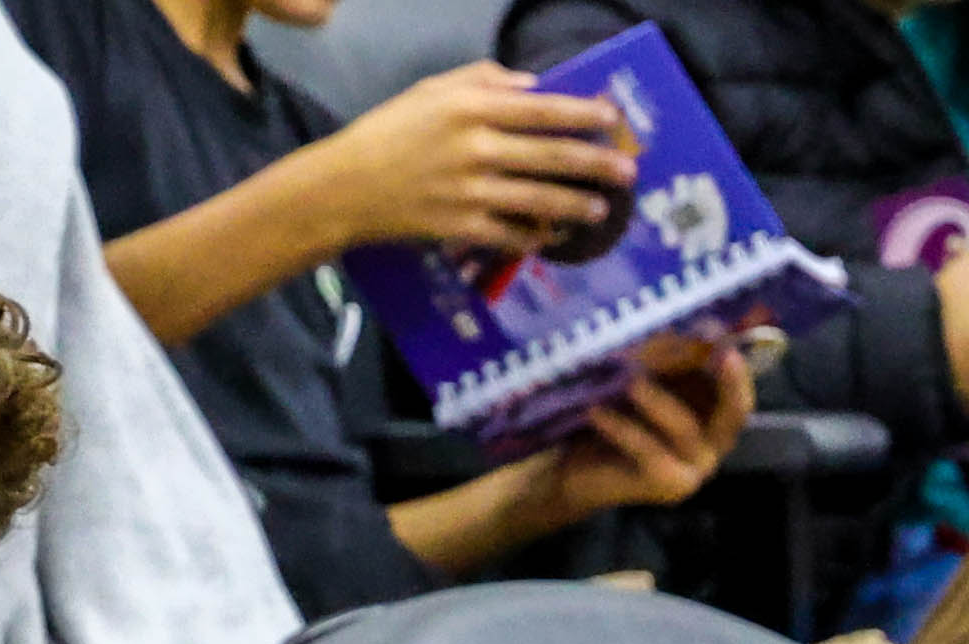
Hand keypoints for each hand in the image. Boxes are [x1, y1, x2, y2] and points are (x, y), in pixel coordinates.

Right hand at [302, 62, 636, 256]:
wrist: (343, 188)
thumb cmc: (388, 132)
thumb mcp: (431, 90)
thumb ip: (485, 80)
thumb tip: (534, 86)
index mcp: (472, 107)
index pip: (544, 108)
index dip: (585, 114)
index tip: (613, 120)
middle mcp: (477, 148)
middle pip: (552, 156)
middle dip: (596, 164)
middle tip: (626, 171)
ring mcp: (470, 192)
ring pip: (540, 199)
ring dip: (576, 206)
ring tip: (600, 210)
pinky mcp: (459, 227)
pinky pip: (509, 234)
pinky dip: (534, 237)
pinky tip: (551, 238)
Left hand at [539, 336, 752, 519]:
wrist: (572, 470)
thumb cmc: (612, 417)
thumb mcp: (644, 376)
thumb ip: (674, 355)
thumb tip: (708, 327)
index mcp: (716, 415)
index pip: (740, 386)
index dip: (735, 360)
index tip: (717, 331)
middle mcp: (714, 444)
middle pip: (736, 411)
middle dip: (728, 379)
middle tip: (716, 352)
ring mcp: (696, 470)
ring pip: (685, 427)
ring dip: (657, 399)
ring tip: (630, 382)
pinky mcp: (669, 486)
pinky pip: (649, 450)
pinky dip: (622, 427)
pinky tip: (596, 411)